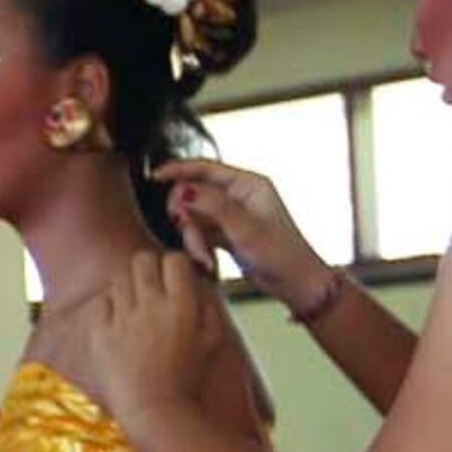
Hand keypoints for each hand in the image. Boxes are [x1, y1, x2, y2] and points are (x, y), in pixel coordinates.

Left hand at [68, 251, 221, 421]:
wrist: (155, 410)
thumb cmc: (187, 378)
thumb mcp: (211, 341)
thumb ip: (208, 306)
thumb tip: (199, 279)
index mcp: (182, 307)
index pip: (174, 260)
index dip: (175, 266)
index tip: (175, 280)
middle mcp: (151, 307)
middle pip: (143, 260)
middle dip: (149, 269)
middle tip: (152, 287)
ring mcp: (124, 319)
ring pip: (120, 277)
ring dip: (128, 285)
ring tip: (135, 305)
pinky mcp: (101, 332)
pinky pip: (101, 301)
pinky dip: (109, 306)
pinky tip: (118, 321)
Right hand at [155, 160, 335, 303]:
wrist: (297, 284)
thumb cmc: (281, 254)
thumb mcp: (245, 228)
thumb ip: (212, 206)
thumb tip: (183, 189)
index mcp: (248, 184)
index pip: (206, 167)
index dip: (178, 170)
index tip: (154, 177)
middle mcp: (239, 196)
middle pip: (194, 194)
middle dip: (187, 216)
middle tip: (185, 230)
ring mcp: (232, 215)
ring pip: (195, 217)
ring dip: (193, 238)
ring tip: (204, 259)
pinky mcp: (228, 234)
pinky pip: (201, 233)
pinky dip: (200, 247)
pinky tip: (208, 262)